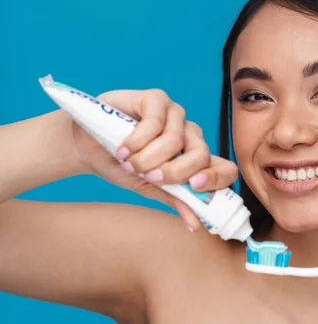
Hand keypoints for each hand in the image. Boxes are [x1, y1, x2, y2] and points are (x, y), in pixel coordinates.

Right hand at [70, 88, 237, 230]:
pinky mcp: (157, 99)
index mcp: (195, 158)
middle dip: (173, 172)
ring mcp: (175, 115)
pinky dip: (136, 141)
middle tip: (149, 177)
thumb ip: (174, 199)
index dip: (217, 179)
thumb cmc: (122, 166)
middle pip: (201, 154)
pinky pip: (155, 122)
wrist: (86, 147)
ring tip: (128, 163)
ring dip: (147, 158)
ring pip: (176, 140)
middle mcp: (190, 135)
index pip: (225, 168)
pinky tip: (121, 149)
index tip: (195, 187)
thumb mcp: (149, 187)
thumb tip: (196, 224)